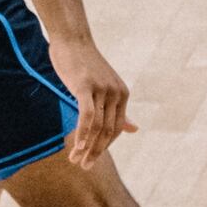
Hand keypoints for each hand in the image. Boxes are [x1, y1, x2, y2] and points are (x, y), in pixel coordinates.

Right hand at [52, 32, 135, 161]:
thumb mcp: (105, 88)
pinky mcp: (86, 86)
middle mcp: (116, 92)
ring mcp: (102, 89)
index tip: (91, 160)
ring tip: (75, 160)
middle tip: (84, 167)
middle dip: (96, 152)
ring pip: (97, 127)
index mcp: (123, 94)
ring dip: (86, 147)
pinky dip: (83, 133)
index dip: (104, 147)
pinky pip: (87, 116)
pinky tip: (77, 146)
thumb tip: (135, 129)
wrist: (72, 39)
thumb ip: (118, 110)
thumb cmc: (85, 64)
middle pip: (108, 131)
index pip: (116, 129)